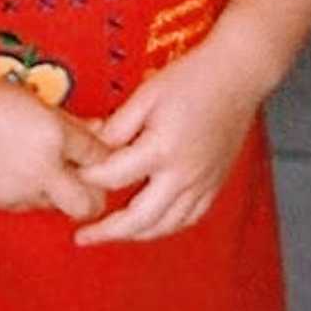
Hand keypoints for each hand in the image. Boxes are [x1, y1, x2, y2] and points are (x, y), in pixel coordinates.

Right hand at [0, 70, 108, 219]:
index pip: (101, 158)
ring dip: (59, 190)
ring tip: (40, 161)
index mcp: (52, 136)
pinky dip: (31, 190)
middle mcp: (40, 169)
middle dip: (95, 193)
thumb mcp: (35, 102)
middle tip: (88, 176)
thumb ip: (73, 123)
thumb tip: (102, 132)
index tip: (102, 153)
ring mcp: (19, 191)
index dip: (106, 156)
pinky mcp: (1, 203)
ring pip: (58, 205)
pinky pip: (29, 203)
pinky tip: (15, 166)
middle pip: (89, 204)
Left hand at [74, 40, 262, 245]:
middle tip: (85, 236)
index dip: (88, 178)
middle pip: (140, 218)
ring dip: (136, 235)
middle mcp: (184, 174)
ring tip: (113, 234)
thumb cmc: (194, 78)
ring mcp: (203, 183)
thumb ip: (118, 125)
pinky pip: (189, 218)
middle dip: (108, 230)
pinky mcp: (215, 183)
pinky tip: (152, 224)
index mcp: (163, 149)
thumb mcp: (146, 94)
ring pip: (166, 226)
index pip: (114, 177)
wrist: (237, 74)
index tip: (73, 176)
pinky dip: (166, 226)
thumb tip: (94, 147)